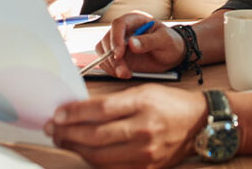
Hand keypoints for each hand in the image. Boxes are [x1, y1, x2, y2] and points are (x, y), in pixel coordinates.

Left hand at [44, 84, 206, 167]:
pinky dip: (93, 162)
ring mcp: (145, 152)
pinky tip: (82, 154)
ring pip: (100, 156)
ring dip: (75, 149)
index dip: (75, 113)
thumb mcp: (144, 91)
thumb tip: (80, 110)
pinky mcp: (146, 168)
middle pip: (96, 135)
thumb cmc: (170, 104)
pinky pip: (112, 168)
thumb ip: (114, 102)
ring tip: (62, 141)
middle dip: (68, 132)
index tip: (57, 113)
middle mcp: (144, 128)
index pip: (100, 109)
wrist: (199, 123)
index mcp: (142, 103)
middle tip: (52, 128)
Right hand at [94, 13, 184, 78]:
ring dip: (111, 64)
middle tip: (123, 70)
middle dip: (112, 57)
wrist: (173, 55)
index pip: (119, 24)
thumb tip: (132, 43)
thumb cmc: (171, 42)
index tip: (119, 54)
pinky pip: (106, 61)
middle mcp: (125, 30)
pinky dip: (110, 69)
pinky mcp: (118, 55)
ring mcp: (120, 43)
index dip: (116, 38)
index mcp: (136, 20)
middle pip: (107, 39)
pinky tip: (122, 73)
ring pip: (103, 50)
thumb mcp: (165, 40)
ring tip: (125, 74)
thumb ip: (149, 41)